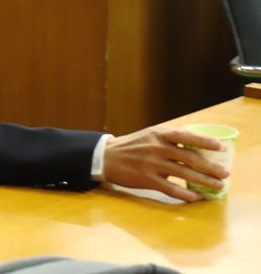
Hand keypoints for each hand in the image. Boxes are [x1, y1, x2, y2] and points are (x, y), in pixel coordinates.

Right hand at [103, 127, 229, 201]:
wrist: (107, 156)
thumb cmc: (132, 146)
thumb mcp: (150, 135)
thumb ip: (170, 139)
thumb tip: (196, 146)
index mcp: (159, 134)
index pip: (186, 136)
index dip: (205, 141)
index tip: (220, 147)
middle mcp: (157, 147)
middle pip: (190, 157)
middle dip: (211, 167)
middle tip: (225, 173)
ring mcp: (152, 163)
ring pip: (184, 173)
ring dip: (204, 181)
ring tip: (218, 186)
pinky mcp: (147, 179)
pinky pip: (171, 189)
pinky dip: (186, 194)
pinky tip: (196, 197)